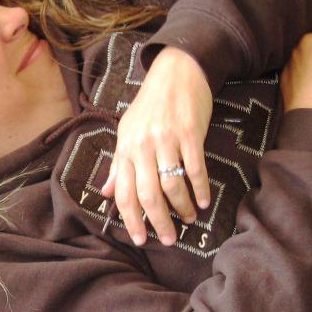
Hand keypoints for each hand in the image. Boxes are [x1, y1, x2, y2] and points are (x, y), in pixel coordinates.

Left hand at [102, 47, 212, 245]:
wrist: (177, 72)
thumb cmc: (151, 104)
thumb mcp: (128, 131)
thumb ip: (119, 164)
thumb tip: (107, 193)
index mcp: (126, 148)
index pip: (124, 192)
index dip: (130, 219)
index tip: (139, 239)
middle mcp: (143, 145)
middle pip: (149, 194)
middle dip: (158, 222)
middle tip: (168, 239)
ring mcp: (167, 139)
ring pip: (172, 184)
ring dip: (182, 207)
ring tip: (189, 219)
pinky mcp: (190, 133)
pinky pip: (195, 168)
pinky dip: (201, 188)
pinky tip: (204, 201)